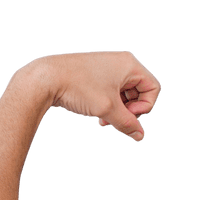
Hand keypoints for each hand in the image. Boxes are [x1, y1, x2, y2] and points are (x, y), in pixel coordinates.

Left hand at [33, 51, 160, 141]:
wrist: (46, 78)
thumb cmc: (78, 88)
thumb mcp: (108, 109)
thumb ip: (128, 124)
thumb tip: (140, 136)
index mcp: (129, 65)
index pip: (153, 89)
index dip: (145, 107)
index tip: (128, 116)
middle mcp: (121, 63)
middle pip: (140, 93)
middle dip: (130, 111)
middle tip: (116, 121)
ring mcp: (107, 68)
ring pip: (125, 96)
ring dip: (119, 112)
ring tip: (105, 121)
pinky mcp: (96, 75)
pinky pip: (112, 94)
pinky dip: (109, 107)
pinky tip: (99, 118)